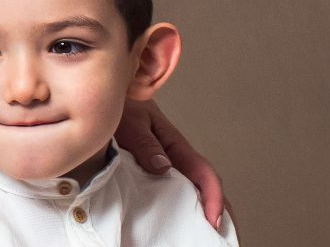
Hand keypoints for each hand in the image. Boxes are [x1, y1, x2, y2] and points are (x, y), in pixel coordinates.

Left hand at [114, 97, 227, 229]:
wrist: (108, 97)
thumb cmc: (122, 106)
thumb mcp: (132, 123)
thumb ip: (146, 144)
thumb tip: (164, 167)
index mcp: (176, 146)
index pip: (204, 174)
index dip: (213, 197)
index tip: (213, 220)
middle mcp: (175, 158)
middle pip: (205, 187)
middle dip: (218, 211)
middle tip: (221, 237)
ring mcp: (166, 164)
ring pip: (192, 190)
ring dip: (201, 211)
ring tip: (205, 235)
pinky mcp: (151, 170)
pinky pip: (171, 191)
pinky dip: (181, 207)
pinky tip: (178, 221)